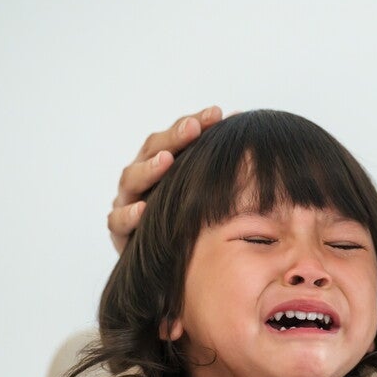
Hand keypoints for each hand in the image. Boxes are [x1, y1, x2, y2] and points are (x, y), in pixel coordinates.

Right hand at [108, 105, 223, 251]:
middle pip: (153, 150)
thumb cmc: (190, 221)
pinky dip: (129, 214)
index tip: (218, 113)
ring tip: (166, 160)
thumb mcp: (205, 194)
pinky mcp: (120, 231)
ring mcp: (128, 201)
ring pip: (132, 179)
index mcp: (164, 163)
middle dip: (173, 138)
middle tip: (192, 128)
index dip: (195, 123)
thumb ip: (221, 171)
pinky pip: (119, 220)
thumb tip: (257, 144)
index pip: (177, 137)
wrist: (166, 263)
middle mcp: (144, 177)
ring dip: (149, 169)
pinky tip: (142, 210)